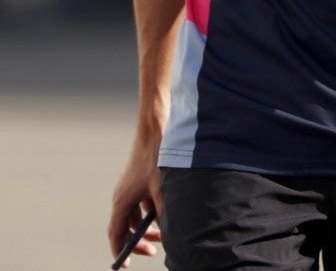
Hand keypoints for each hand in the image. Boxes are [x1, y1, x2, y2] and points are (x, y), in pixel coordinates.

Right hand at [108, 133, 163, 267]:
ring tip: (165, 234)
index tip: (125, 266)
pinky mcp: (141, 181)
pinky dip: (152, 212)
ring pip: (136, 216)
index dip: (119, 251)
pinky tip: (167, 214)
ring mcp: (131, 188)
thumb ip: (164, 212)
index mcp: (122, 200)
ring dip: (148, 227)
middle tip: (154, 251)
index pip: (116, 233)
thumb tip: (168, 232)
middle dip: (139, 241)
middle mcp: (123, 196)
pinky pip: (143, 204)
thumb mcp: (162, 189)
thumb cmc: (156, 158)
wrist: (155, 129)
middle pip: (126, 227)